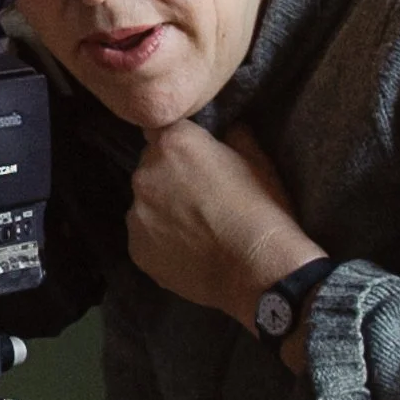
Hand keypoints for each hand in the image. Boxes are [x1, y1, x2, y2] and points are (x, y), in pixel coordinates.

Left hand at [127, 121, 323, 329]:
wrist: (257, 270)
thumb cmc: (262, 209)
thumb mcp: (258, 160)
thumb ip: (234, 137)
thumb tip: (229, 129)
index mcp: (173, 144)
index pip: (159, 131)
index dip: (176, 146)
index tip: (191, 160)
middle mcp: (145, 174)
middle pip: (149, 168)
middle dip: (168, 178)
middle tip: (197, 198)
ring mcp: (137, 214)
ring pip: (144, 205)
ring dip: (161, 211)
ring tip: (193, 230)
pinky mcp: (136, 249)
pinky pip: (145, 238)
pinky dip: (160, 242)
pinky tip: (186, 251)